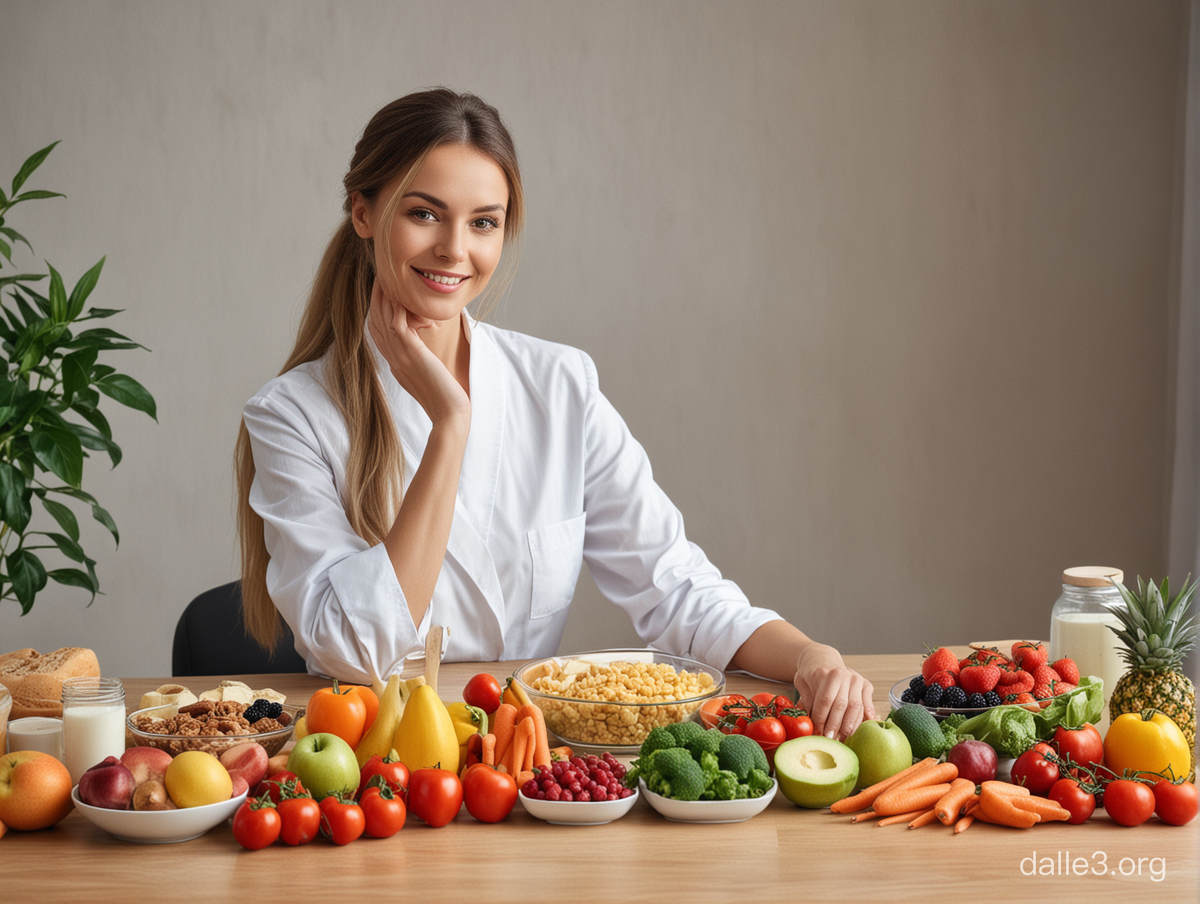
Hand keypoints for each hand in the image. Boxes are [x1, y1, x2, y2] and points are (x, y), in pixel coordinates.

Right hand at [367, 280, 469, 425]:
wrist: (449, 414)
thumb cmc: (445, 396)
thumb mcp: (427, 372)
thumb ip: (419, 356)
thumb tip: (424, 339)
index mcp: (395, 362)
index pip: (377, 330)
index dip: (377, 308)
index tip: (382, 290)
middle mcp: (393, 358)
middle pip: (374, 320)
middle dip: (376, 296)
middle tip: (381, 275)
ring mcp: (399, 356)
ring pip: (382, 318)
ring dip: (385, 296)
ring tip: (389, 277)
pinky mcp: (411, 354)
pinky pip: (397, 323)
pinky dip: (399, 308)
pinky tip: (407, 298)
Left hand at [792, 642, 875, 740]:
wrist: (821, 658)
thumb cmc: (809, 674)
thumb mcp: (802, 684)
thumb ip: (807, 701)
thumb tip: (811, 724)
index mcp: (826, 673)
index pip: (825, 700)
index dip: (821, 719)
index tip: (818, 733)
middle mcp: (844, 674)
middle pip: (841, 705)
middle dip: (835, 726)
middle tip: (830, 740)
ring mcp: (856, 679)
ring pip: (855, 707)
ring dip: (849, 726)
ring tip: (842, 739)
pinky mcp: (865, 684)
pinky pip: (867, 704)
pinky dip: (865, 717)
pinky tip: (862, 729)